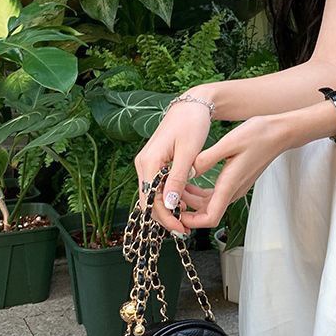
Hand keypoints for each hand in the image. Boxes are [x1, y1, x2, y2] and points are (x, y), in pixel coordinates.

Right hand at [134, 98, 213, 234]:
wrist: (192, 105)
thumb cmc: (192, 124)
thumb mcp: (188, 153)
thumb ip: (178, 179)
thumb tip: (170, 205)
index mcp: (149, 162)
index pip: (151, 199)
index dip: (165, 217)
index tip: (181, 229)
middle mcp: (143, 164)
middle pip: (148, 200)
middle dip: (165, 217)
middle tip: (184, 230)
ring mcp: (148, 163)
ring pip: (152, 195)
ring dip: (167, 209)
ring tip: (185, 221)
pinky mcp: (155, 163)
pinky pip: (158, 186)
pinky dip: (169, 197)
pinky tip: (184, 205)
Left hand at [174, 114, 286, 229]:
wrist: (280, 133)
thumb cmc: (258, 135)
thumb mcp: (229, 143)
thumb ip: (206, 159)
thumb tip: (187, 172)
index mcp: (230, 184)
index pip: (210, 218)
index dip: (191, 221)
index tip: (175, 214)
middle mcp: (233, 190)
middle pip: (206, 213)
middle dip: (186, 210)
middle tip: (168, 197)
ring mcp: (236, 186)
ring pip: (209, 204)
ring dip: (191, 200)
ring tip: (175, 186)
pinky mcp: (236, 180)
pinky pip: (215, 194)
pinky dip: (200, 192)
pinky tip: (191, 179)